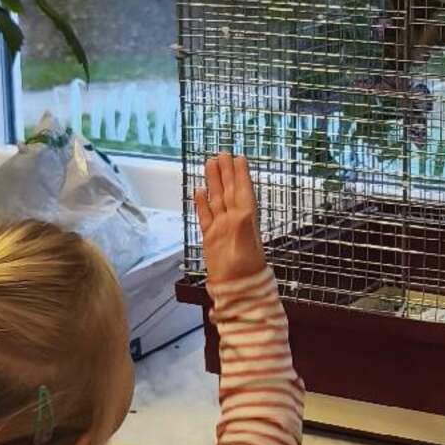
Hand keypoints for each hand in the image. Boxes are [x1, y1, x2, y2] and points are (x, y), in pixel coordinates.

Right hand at [195, 152, 266, 295]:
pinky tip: (200, 191)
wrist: (237, 291)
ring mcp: (221, 229)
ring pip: (217, 200)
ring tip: (210, 164)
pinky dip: (203, 204)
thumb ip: (243, 228)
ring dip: (214, 182)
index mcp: (244, 220)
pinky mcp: (210, 238)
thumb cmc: (245, 271)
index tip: (239, 158)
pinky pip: (206, 216)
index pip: (242, 192)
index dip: (241, 175)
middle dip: (226, 173)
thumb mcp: (245, 246)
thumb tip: (242, 210)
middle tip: (222, 153)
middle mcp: (233, 221)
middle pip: (228, 191)